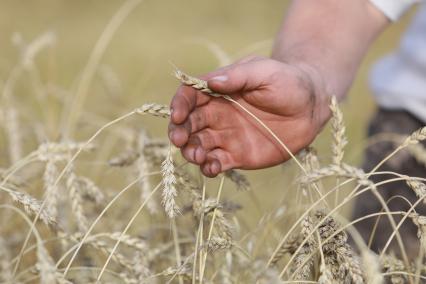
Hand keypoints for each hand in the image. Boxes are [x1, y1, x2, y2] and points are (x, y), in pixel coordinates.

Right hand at [169, 56, 330, 176]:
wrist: (311, 108)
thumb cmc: (289, 82)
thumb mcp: (265, 71)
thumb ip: (240, 76)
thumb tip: (211, 82)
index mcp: (219, 91)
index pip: (190, 96)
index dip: (179, 104)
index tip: (177, 115)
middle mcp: (217, 114)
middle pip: (188, 123)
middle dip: (179, 131)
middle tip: (180, 140)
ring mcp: (225, 136)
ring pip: (198, 145)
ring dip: (191, 151)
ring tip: (197, 156)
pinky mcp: (236, 155)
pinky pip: (216, 163)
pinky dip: (208, 167)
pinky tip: (211, 168)